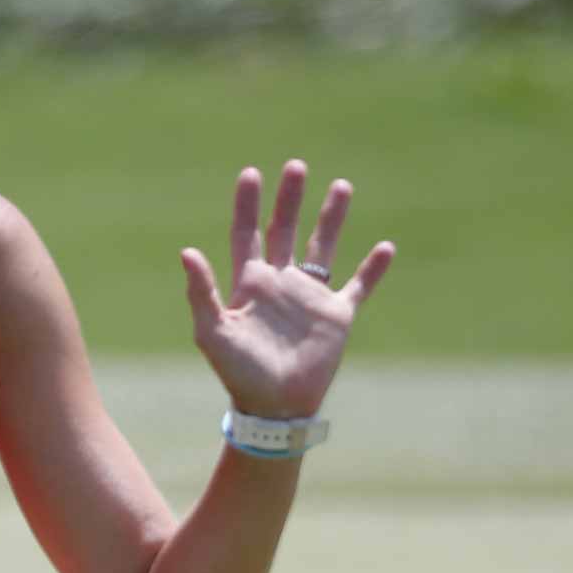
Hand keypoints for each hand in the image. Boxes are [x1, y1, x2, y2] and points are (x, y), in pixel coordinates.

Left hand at [179, 160, 395, 419]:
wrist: (274, 407)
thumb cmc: (238, 372)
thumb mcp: (212, 331)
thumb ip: (201, 292)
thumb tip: (186, 252)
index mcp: (250, 282)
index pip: (247, 234)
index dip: (248, 205)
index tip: (251, 174)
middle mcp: (281, 282)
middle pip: (285, 230)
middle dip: (290, 199)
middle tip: (296, 166)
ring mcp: (310, 297)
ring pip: (324, 247)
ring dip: (331, 218)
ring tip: (341, 185)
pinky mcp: (336, 316)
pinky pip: (358, 286)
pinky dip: (372, 269)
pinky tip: (386, 247)